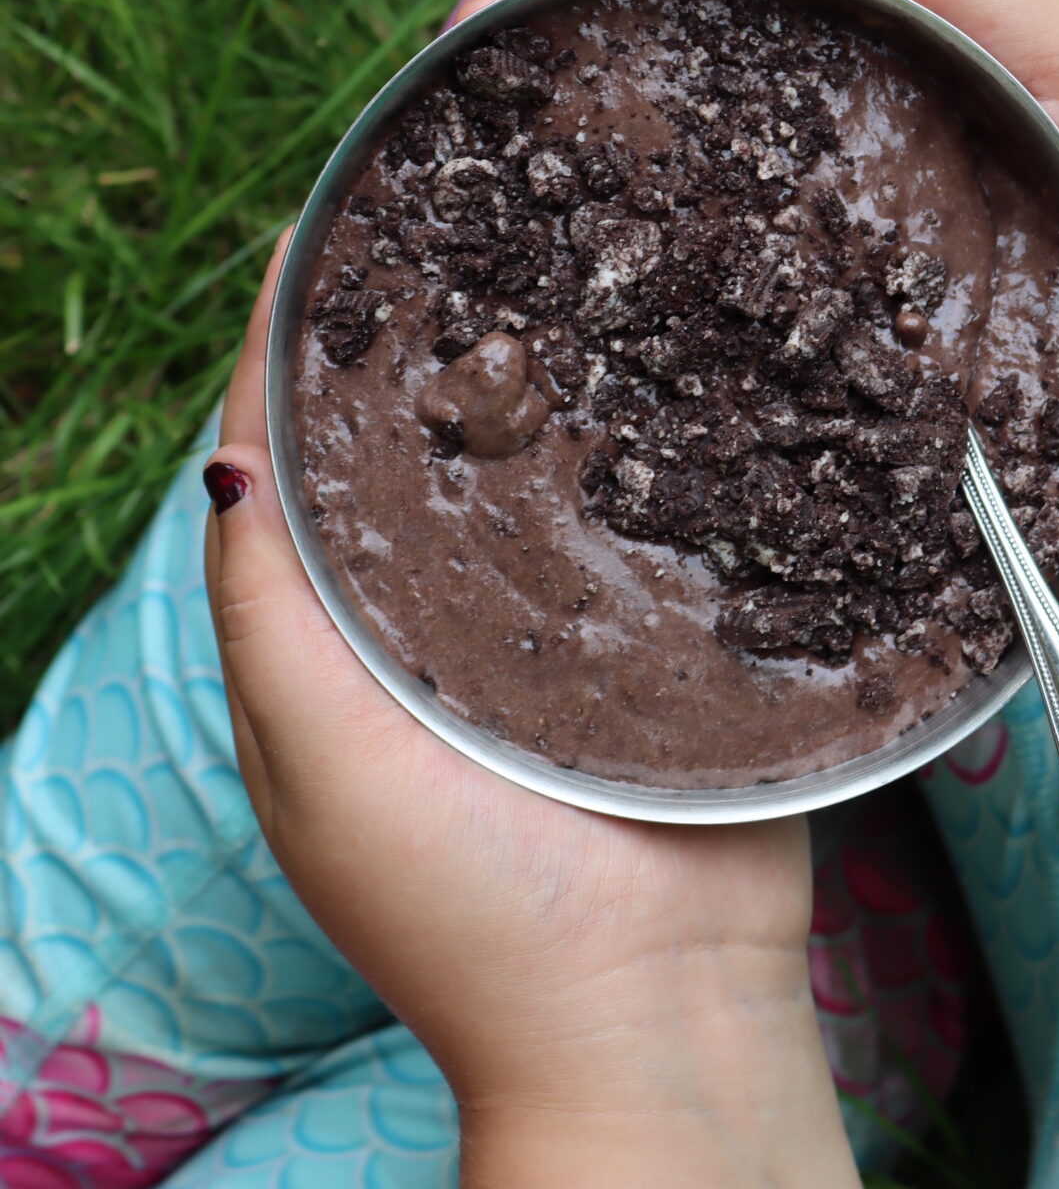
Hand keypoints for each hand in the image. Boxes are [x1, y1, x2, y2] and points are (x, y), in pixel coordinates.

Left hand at [205, 237, 858, 1188]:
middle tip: (464, 209)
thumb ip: (268, 620)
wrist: (659, 1015)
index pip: (296, 464)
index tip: (325, 229)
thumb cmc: (469, 909)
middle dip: (427, 331)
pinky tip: (670, 355)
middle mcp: (444, 620)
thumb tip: (223, 462)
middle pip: (417, 443)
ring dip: (541, 366)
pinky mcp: (664, 634)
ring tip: (568, 248)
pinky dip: (644, 435)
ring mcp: (561, 624)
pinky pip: (645, 512)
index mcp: (342, 647)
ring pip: (537, 463)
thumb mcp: (320, 762)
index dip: (296, 345)